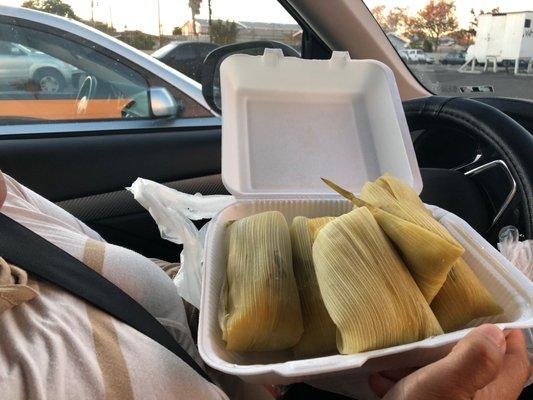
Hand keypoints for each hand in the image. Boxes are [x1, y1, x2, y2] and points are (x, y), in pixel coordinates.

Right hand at [369, 324, 531, 399]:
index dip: (512, 341)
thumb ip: (474, 359)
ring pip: (443, 380)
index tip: (499, 321)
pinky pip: (420, 394)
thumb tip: (495, 333)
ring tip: (397, 358)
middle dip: (455, 348)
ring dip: (421, 365)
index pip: (516, 365)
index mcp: (490, 397)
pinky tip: (383, 380)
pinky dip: (403, 383)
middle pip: (476, 370)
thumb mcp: (446, 385)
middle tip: (437, 334)